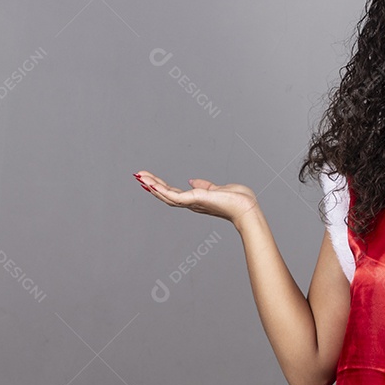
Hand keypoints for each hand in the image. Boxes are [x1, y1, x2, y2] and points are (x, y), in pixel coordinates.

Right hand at [135, 170, 259, 228]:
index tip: (148, 179)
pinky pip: (173, 196)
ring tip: (139, 177)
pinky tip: (151, 184)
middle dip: (151, 185)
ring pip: (166, 195)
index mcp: (195, 200)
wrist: (246, 208)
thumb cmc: (238, 201)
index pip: (173, 193)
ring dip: (152, 186)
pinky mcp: (194, 200)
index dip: (160, 186)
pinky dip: (161, 190)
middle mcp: (191, 204)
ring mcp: (191, 203)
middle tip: (137, 176)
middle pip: (166, 195)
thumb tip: (192, 181)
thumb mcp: (217, 189)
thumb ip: (204, 186)